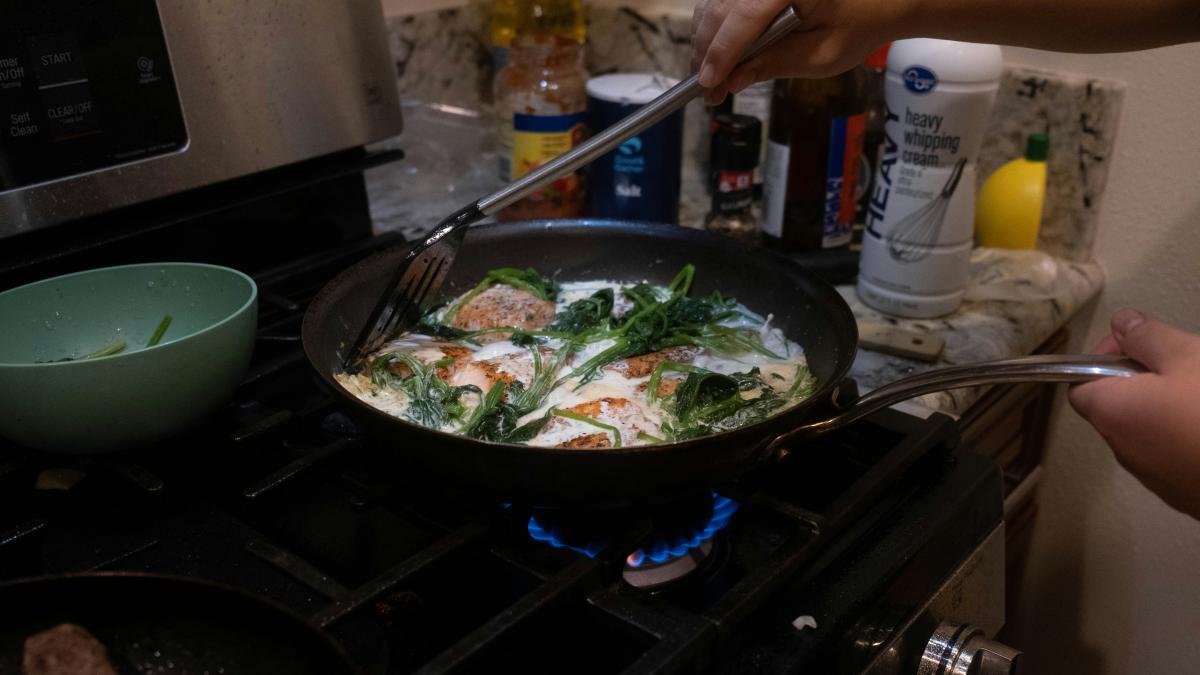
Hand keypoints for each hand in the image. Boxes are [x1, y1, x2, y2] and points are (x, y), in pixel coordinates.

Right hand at [691, 0, 905, 104]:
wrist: (877, 1)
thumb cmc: (857, 25)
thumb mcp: (820, 55)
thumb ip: (773, 65)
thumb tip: (731, 80)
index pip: (742, 18)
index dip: (721, 54)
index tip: (709, 85)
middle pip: (720, 10)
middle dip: (708, 53)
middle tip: (708, 91)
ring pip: (713, 5)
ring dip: (706, 42)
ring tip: (711, 77)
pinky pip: (721, 1)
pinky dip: (714, 28)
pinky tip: (717, 53)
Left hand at [1069, 309, 1199, 518]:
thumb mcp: (1185, 357)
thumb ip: (1148, 337)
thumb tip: (1121, 322)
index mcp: (1110, 413)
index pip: (1080, 384)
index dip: (1103, 358)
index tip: (1136, 344)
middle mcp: (1122, 449)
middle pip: (1117, 406)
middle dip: (1143, 379)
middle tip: (1182, 363)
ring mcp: (1155, 477)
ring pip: (1149, 430)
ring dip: (1168, 407)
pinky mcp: (1184, 494)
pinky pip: (1175, 453)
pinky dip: (1186, 434)